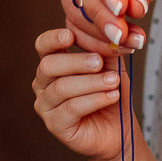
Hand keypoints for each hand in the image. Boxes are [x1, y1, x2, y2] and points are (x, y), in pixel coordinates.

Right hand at [33, 29, 127, 160]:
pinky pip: (71, 108)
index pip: (43, 45)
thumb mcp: (111, 65)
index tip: (70, 35)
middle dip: (76, 62)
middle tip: (99, 62)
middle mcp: (43, 83)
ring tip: (113, 81)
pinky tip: (111, 96)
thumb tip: (107, 31)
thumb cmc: (111, 93)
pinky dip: (94, 100)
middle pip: (48, 66)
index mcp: (54, 63)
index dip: (53, 39)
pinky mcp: (54, 124)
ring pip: (62, 88)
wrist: (118, 128)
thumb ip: (105, 49)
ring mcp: (45, 105)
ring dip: (92, 82)